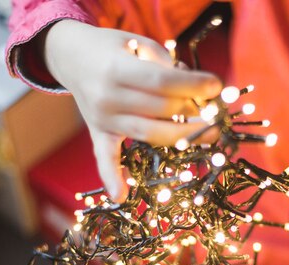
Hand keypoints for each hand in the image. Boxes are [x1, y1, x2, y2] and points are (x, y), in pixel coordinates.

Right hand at [41, 20, 222, 200]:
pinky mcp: (99, 133)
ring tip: (211, 135)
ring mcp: (102, 119)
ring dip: (183, 136)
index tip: (216, 85)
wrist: (72, 55)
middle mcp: (107, 98)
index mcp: (116, 70)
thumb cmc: (114, 48)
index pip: (162, 82)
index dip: (193, 85)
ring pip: (149, 133)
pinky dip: (111, 177)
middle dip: (193, 108)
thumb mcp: (138, 43)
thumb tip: (197, 91)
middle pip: (161, 109)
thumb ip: (165, 65)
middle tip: (215, 108)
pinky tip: (120, 196)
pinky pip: (105, 158)